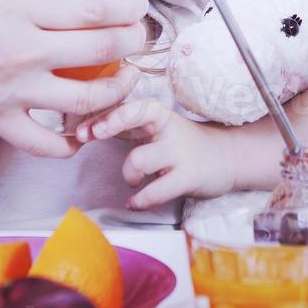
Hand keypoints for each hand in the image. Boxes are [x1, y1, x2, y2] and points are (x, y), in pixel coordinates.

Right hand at [0, 0, 145, 157]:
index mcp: (13, 9)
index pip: (90, 7)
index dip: (125, 6)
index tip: (140, 5)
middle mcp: (22, 51)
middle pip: (102, 49)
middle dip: (132, 43)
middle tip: (141, 38)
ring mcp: (12, 92)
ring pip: (87, 100)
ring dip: (115, 91)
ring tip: (124, 82)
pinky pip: (47, 143)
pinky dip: (69, 143)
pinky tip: (79, 134)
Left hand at [74, 99, 237, 209]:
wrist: (226, 157)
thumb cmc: (179, 143)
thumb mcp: (153, 128)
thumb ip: (122, 127)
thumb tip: (82, 128)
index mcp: (156, 113)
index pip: (125, 105)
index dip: (100, 115)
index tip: (81, 129)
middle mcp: (167, 127)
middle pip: (135, 114)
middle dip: (109, 123)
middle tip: (91, 136)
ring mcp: (179, 151)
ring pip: (140, 158)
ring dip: (128, 173)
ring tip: (132, 181)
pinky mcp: (189, 176)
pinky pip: (156, 191)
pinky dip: (140, 201)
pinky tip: (135, 202)